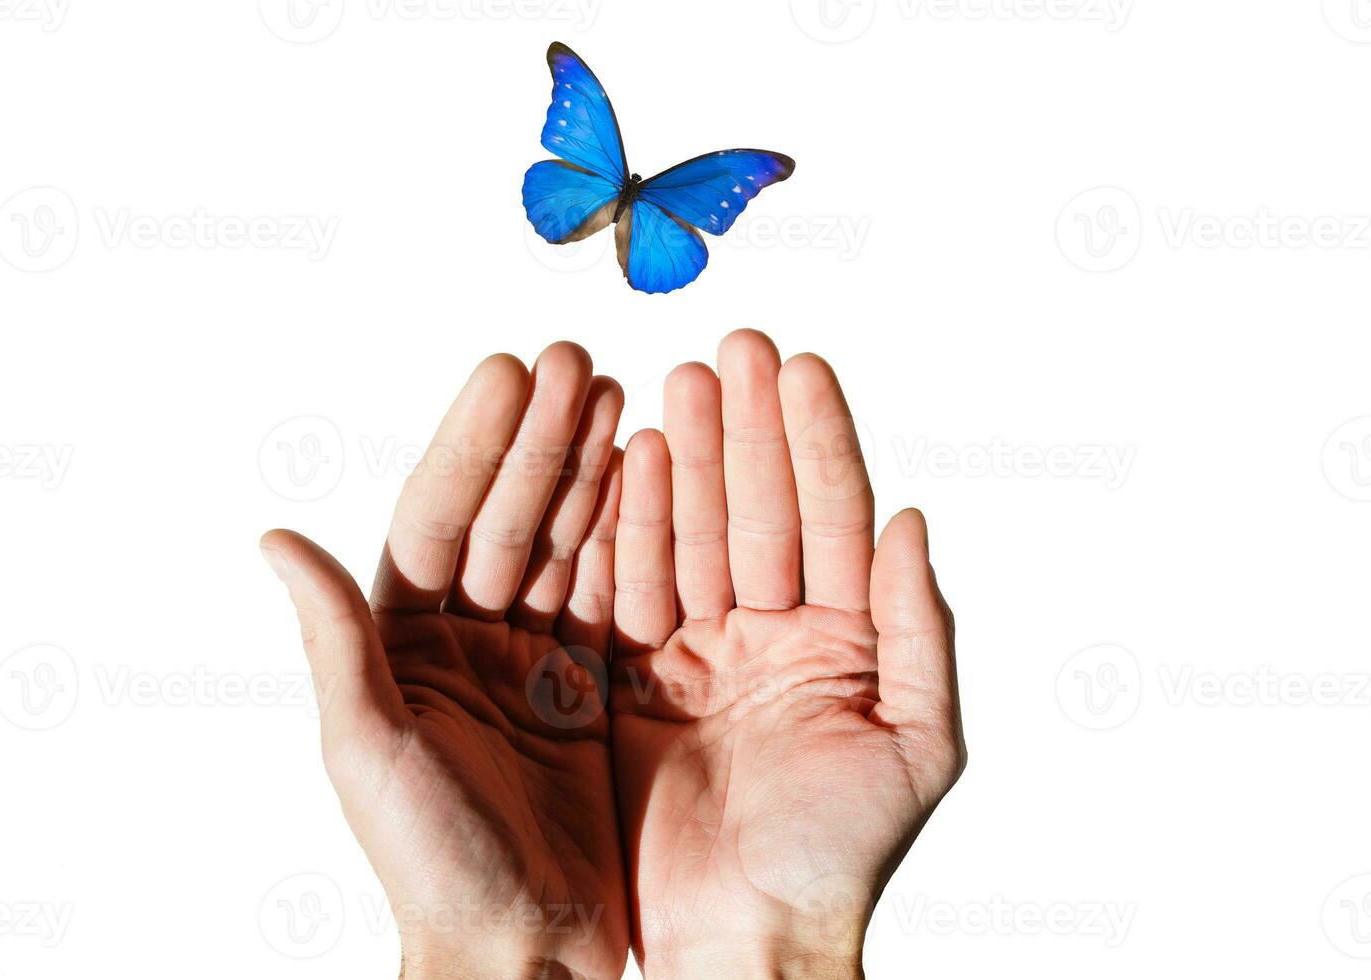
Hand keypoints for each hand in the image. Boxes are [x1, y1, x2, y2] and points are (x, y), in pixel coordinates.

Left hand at [261, 344, 628, 979]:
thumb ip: (336, 641)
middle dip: (539, 440)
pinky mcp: (591, 688)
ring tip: (616, 395)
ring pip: (562, 544)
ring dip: (587, 471)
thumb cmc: (431, 865)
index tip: (508, 374)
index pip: (440, 521)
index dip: (474, 447)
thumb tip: (275, 540)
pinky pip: (614, 596)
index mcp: (404, 646)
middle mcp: (467, 642)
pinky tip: (650, 477)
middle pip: (506, 518)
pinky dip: (633, 537)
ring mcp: (532, 661)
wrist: (523, 949)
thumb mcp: (369, 748)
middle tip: (573, 362)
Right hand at [610, 330, 965, 978]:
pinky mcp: (635, 682)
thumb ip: (922, 628)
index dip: (817, 440)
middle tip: (731, 351)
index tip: (801, 365)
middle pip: (758, 510)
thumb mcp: (918, 742)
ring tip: (674, 387)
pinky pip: (632, 589)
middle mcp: (773, 635)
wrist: (747, 938)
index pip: (833, 518)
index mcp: (843, 642)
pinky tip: (626, 464)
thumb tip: (916, 519)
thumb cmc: (841, 856)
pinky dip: (628, 528)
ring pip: (693, 536)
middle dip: (746, 430)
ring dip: (684, 461)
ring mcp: (701, 654)